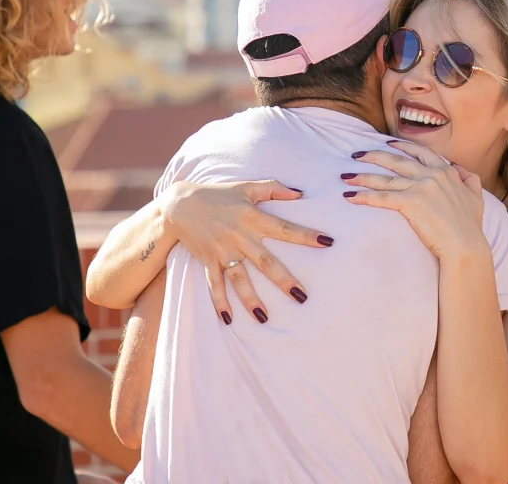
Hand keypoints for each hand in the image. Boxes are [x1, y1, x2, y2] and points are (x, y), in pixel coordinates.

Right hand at [162, 180, 332, 323]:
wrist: (180, 204)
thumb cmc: (218, 194)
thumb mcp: (246, 187)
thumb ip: (273, 188)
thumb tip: (300, 193)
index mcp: (253, 218)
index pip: (285, 229)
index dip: (306, 235)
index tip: (327, 242)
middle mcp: (240, 237)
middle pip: (266, 262)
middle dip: (284, 280)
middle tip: (302, 297)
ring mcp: (223, 251)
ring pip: (240, 279)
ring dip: (251, 299)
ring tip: (264, 318)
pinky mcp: (208, 260)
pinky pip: (214, 284)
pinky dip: (219, 302)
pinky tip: (228, 319)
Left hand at [340, 140, 486, 261]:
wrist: (466, 246)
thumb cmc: (471, 227)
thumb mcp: (476, 197)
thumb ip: (469, 179)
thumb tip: (460, 169)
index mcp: (447, 172)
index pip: (420, 152)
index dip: (401, 146)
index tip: (387, 143)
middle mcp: (432, 175)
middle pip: (396, 161)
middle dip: (373, 156)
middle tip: (356, 155)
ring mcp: (421, 188)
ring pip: (385, 179)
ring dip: (362, 177)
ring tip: (345, 177)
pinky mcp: (411, 203)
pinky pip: (382, 197)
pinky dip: (364, 196)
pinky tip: (350, 197)